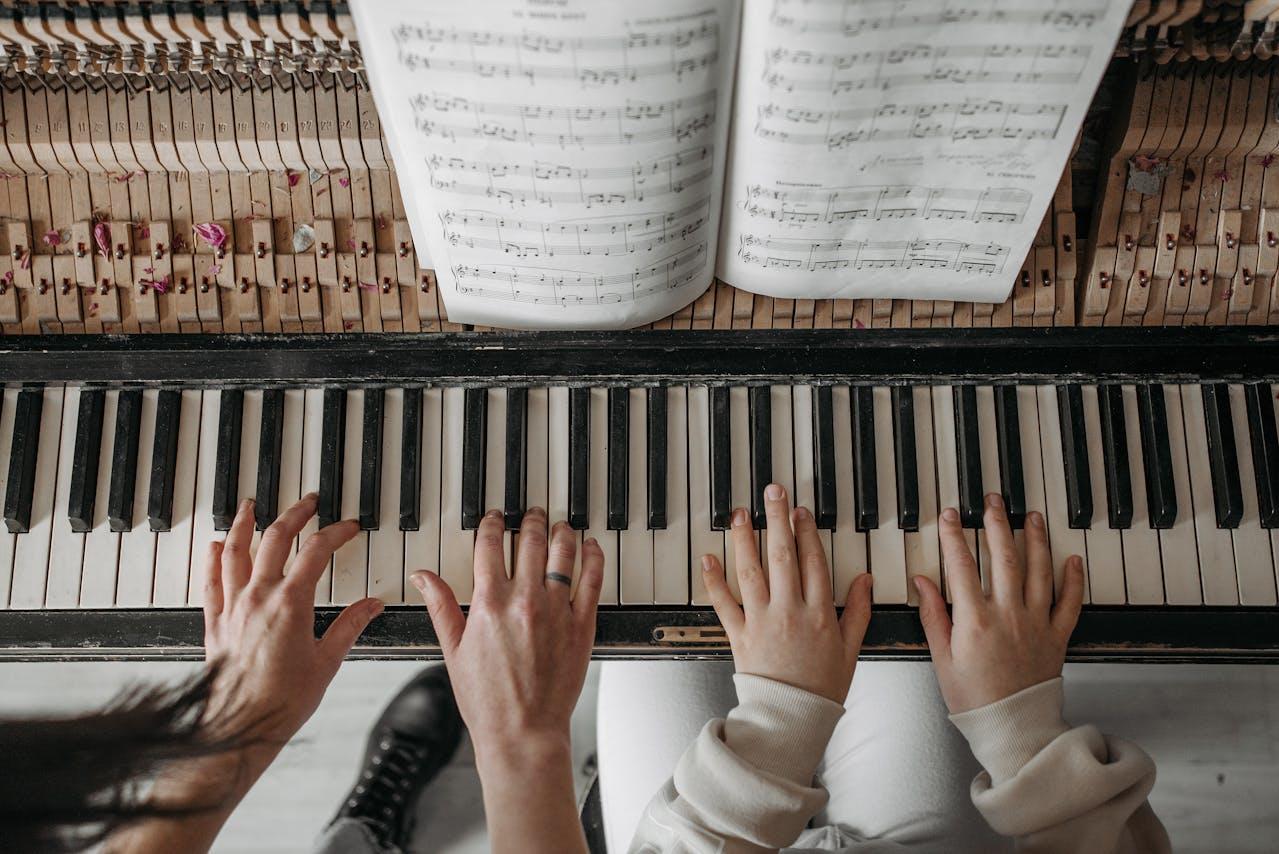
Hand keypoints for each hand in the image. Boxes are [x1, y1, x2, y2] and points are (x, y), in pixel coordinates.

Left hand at [203, 496, 383, 750]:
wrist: (239, 727)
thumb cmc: (281, 701)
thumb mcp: (327, 661)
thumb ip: (349, 626)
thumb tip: (372, 605)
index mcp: (291, 603)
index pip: (317, 551)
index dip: (336, 533)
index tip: (348, 528)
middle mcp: (258, 597)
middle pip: (276, 539)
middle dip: (295, 514)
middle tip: (308, 503)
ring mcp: (233, 607)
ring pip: (235, 551)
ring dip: (244, 524)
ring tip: (249, 506)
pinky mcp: (215, 623)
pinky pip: (210, 582)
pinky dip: (212, 559)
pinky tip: (215, 546)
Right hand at [412, 508, 601, 761]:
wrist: (522, 732)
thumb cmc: (487, 700)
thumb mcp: (453, 651)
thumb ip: (441, 606)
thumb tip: (422, 576)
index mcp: (489, 604)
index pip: (490, 545)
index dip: (492, 525)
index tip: (494, 518)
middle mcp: (524, 601)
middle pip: (530, 541)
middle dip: (530, 521)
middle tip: (532, 513)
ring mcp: (556, 611)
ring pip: (563, 554)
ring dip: (561, 532)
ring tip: (559, 524)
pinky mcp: (581, 625)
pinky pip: (592, 580)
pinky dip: (593, 558)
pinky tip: (590, 547)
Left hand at [702, 484, 872, 703]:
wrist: (791, 718)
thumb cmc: (821, 688)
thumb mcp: (850, 650)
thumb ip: (858, 612)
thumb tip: (865, 580)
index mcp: (819, 613)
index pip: (813, 562)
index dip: (807, 533)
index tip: (801, 512)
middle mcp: (789, 611)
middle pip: (782, 556)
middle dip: (776, 520)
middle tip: (772, 492)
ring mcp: (762, 621)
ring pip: (751, 571)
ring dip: (744, 539)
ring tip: (739, 514)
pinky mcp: (739, 634)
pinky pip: (724, 603)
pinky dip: (713, 580)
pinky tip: (708, 557)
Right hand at [915, 493, 1084, 713]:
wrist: (1013, 727)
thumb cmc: (974, 700)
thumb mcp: (942, 658)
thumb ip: (933, 615)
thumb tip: (923, 582)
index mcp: (975, 620)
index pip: (961, 565)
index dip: (953, 536)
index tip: (950, 516)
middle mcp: (1008, 615)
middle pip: (1003, 557)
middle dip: (997, 524)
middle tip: (993, 502)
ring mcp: (1035, 623)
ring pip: (1038, 571)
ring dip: (1035, 540)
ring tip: (1031, 517)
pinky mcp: (1057, 636)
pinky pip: (1069, 602)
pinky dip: (1073, 579)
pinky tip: (1071, 559)